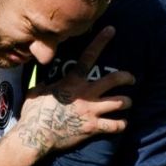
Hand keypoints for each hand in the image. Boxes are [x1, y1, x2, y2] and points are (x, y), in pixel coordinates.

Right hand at [11, 26, 133, 155]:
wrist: (36, 135)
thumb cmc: (33, 112)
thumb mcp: (38, 90)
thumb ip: (47, 83)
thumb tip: (46, 79)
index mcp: (73, 81)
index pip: (89, 56)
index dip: (101, 41)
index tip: (111, 30)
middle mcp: (86, 93)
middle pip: (114, 79)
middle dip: (126, 77)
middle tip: (131, 79)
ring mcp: (91, 111)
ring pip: (120, 102)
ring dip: (126, 102)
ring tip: (127, 102)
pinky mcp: (93, 127)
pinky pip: (115, 126)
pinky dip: (122, 125)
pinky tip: (122, 124)